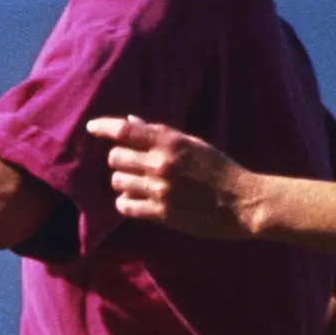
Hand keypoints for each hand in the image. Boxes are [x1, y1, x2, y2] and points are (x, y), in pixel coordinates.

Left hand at [89, 114, 256, 239]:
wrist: (244, 202)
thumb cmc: (220, 169)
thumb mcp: (194, 144)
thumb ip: (161, 133)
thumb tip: (131, 120)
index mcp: (171, 142)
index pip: (125, 130)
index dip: (103, 127)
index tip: (91, 127)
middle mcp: (162, 164)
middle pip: (115, 157)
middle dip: (118, 160)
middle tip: (129, 165)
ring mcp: (160, 189)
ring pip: (117, 182)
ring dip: (122, 183)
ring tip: (136, 184)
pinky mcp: (162, 214)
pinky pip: (125, 207)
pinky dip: (124, 203)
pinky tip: (133, 202)